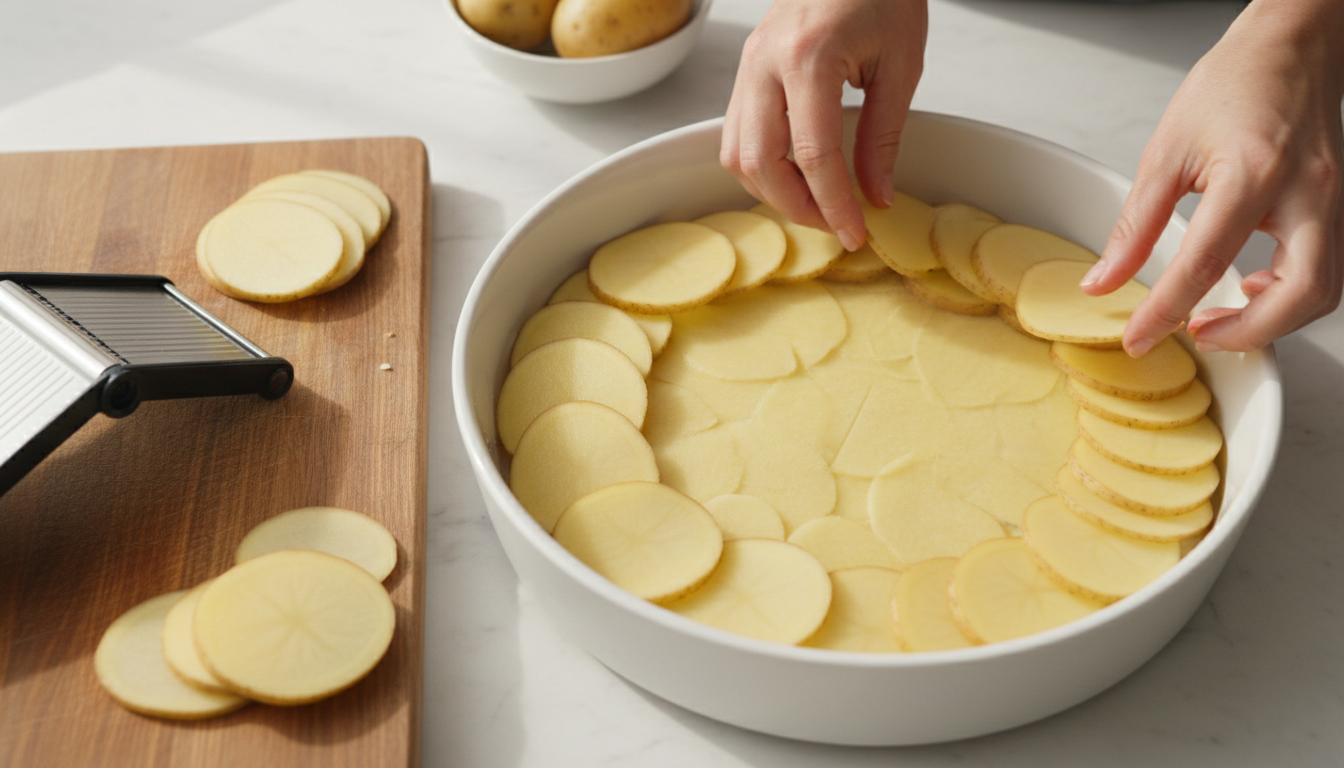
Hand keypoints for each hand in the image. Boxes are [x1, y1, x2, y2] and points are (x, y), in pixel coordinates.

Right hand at [720, 0, 927, 250]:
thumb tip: (874, 195)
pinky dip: (759, 166)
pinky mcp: (744, 71)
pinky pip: (733, 135)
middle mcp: (764, 64)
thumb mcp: (900, 63)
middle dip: (798, 207)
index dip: (834, 204)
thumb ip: (883, 135)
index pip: (812, 155)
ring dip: (772, 192)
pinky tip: (793, 175)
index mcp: (807, 57)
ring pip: (737, 154)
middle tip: (836, 225)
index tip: (855, 233)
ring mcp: (747, 67)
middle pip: (761, 163)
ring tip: (815, 204)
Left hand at [1081, 0, 1343, 354]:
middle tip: (1195, 333)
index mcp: (1253, 175)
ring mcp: (1333, 201)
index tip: (1139, 338)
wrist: (1290, 47)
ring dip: (1273, 321)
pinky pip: (1326, 269)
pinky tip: (1253, 290)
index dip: (1166, 312)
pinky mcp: (1339, 205)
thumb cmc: (1234, 84)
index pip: (1205, 264)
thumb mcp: (1165, 153)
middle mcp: (1307, 193)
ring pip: (1323, 291)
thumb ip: (1134, 226)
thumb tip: (1104, 281)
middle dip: (1248, 333)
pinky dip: (1291, 296)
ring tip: (1219, 319)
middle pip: (1300, 295)